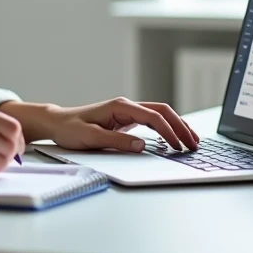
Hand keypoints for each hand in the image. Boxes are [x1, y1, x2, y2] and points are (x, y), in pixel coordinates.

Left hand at [43, 98, 199, 152]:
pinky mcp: (125, 119)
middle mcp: (126, 106)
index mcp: (120, 107)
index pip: (153, 117)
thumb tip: (142, 146)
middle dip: (181, 126)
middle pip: (163, 111)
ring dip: (176, 126)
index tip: (178, 147)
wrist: (57, 123)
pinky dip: (166, 129)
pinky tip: (173, 139)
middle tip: (195, 144)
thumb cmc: (70, 129)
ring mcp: (127, 112)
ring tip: (191, 141)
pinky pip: (152, 121)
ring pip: (159, 114)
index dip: (169, 132)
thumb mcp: (91, 138)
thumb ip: (117, 142)